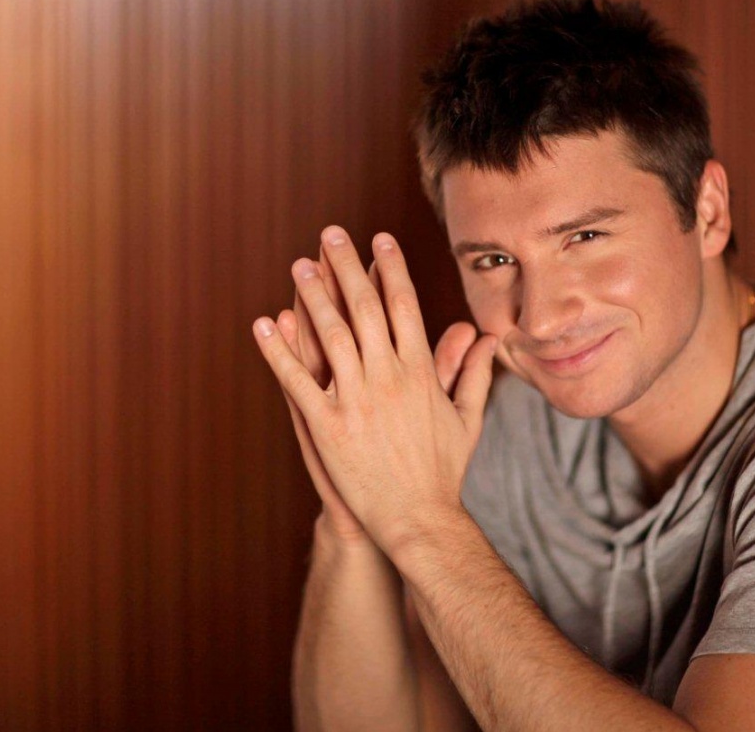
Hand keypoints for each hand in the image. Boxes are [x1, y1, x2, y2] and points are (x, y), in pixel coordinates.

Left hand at [254, 226, 495, 555]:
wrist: (418, 519)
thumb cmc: (444, 471)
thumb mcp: (467, 419)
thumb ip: (475, 373)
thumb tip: (488, 338)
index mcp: (421, 372)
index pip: (403, 307)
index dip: (390, 270)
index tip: (378, 240)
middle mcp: (388, 378)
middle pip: (364, 309)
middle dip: (348, 267)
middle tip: (331, 234)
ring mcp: (356, 401)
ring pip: (330, 336)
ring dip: (313, 296)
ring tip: (299, 265)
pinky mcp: (328, 427)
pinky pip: (299, 381)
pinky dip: (280, 351)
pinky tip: (265, 323)